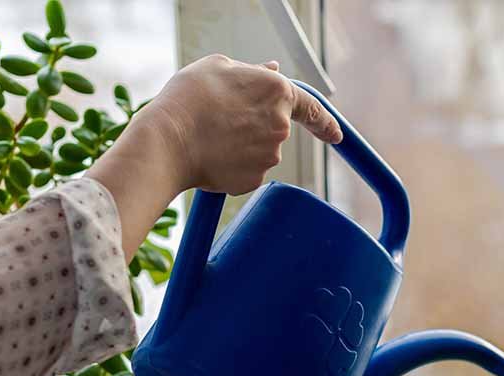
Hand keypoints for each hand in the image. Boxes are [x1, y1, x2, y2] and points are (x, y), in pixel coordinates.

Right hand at [136, 54, 341, 195]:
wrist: (168, 140)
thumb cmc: (190, 98)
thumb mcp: (218, 67)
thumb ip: (252, 72)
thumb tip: (271, 71)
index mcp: (277, 92)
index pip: (311, 108)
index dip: (324, 122)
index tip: (335, 135)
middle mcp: (280, 126)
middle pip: (273, 128)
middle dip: (252, 126)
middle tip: (219, 120)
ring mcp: (269, 156)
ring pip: (258, 151)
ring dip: (239, 145)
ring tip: (209, 135)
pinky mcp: (254, 180)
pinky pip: (246, 171)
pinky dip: (231, 165)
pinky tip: (210, 155)